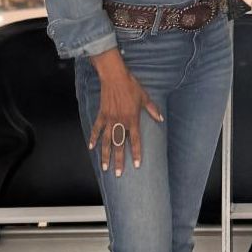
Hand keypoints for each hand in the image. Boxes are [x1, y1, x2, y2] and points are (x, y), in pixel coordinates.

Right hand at [88, 49, 162, 176]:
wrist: (115, 77)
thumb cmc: (131, 86)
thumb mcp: (144, 97)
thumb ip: (152, 109)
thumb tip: (160, 119)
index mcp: (132, 119)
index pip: (135, 140)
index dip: (136, 153)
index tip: (136, 165)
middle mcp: (120, 122)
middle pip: (119, 145)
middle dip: (119, 160)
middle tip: (118, 174)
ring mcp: (109, 119)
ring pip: (106, 141)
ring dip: (105, 155)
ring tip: (105, 167)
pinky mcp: (101, 115)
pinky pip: (96, 129)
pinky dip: (93, 138)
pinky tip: (91, 148)